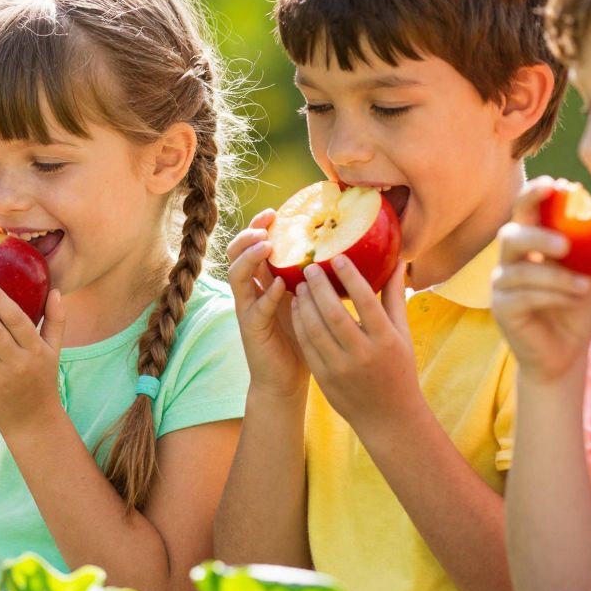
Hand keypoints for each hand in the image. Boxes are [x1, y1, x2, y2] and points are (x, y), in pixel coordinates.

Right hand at [225, 211, 307, 400]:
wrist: (288, 379)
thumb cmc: (306, 338)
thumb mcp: (313, 300)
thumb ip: (320, 277)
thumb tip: (353, 250)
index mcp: (266, 279)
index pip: (255, 244)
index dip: (261, 226)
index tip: (277, 211)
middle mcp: (253, 290)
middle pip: (237, 253)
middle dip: (249, 234)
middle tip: (266, 223)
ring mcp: (249, 308)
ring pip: (237, 275)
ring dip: (250, 258)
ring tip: (266, 246)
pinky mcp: (251, 329)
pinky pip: (255, 307)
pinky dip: (267, 294)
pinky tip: (281, 285)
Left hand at [291, 255, 422, 430]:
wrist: (388, 416)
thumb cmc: (398, 369)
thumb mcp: (402, 335)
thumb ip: (395, 298)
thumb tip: (398, 261)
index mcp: (385, 340)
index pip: (366, 302)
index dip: (351, 278)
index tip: (338, 257)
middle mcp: (362, 354)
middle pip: (334, 314)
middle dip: (319, 288)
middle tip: (309, 267)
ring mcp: (340, 368)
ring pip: (315, 329)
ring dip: (305, 304)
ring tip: (300, 284)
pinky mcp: (324, 377)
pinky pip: (307, 345)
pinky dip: (300, 323)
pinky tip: (297, 307)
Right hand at [492, 179, 590, 385]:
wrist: (566, 352)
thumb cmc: (578, 307)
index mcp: (531, 244)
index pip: (525, 211)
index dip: (534, 195)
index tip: (556, 185)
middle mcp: (511, 261)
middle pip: (511, 235)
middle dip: (538, 236)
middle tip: (566, 245)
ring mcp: (502, 286)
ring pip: (520, 271)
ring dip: (555, 276)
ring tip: (584, 286)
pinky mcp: (502, 310)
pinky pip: (522, 296)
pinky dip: (551, 295)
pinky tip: (573, 299)